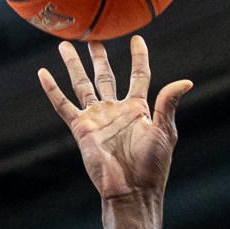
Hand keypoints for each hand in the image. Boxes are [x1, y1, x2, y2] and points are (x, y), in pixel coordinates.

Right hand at [37, 37, 191, 201]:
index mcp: (138, 109)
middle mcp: (115, 110)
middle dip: (99, 57)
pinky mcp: (81, 129)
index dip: (138, 57)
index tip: (136, 39)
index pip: (139, 75)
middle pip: (105, 76)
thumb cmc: (152, 166)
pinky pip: (63, 105)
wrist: (131, 190)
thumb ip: (168, 104)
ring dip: (74, 65)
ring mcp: (97, 118)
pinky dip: (52, 90)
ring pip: (82, 85)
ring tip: (65, 46)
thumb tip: (186, 81)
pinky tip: (43, 73)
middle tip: (93, 38)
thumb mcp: (165, 131)